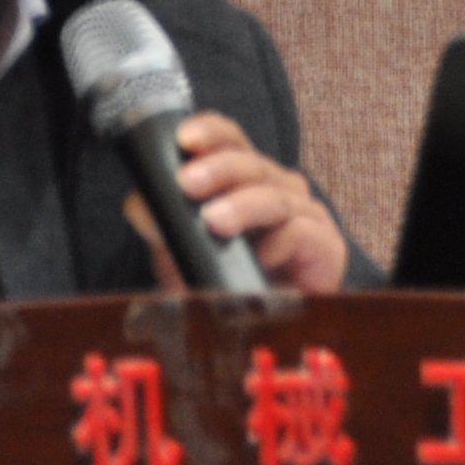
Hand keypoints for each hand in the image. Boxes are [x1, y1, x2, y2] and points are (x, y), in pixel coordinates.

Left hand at [123, 111, 349, 296]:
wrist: (261, 330)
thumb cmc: (224, 281)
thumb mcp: (182, 252)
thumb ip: (162, 225)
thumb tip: (140, 203)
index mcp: (245, 178)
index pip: (231, 140)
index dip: (211, 133)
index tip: (183, 139)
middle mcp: (278, 187)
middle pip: (251, 164)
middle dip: (218, 169)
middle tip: (188, 184)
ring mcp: (305, 215)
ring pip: (275, 197)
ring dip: (243, 205)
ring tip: (214, 221)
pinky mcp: (325, 247)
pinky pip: (302, 234)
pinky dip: (278, 242)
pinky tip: (259, 258)